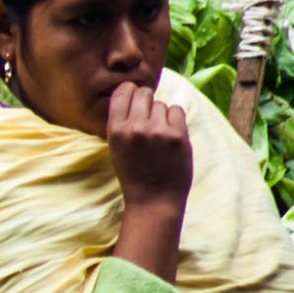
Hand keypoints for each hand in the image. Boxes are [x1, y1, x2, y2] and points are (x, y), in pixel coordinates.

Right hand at [106, 83, 191, 209]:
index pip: (123, 91)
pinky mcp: (177, 136)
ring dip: (162, 116)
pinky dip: (175, 121)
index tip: (135, 99)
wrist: (153, 201)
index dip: (130, 92)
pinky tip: (171, 137)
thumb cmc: (134, 174)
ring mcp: (157, 131)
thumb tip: (133, 92)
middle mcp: (135, 128)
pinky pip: (177, 111)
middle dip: (147, 102)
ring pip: (161, 104)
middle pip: (144, 93)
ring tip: (159, 137)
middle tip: (150, 118)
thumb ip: (122, 122)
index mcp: (116, 130)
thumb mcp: (116, 147)